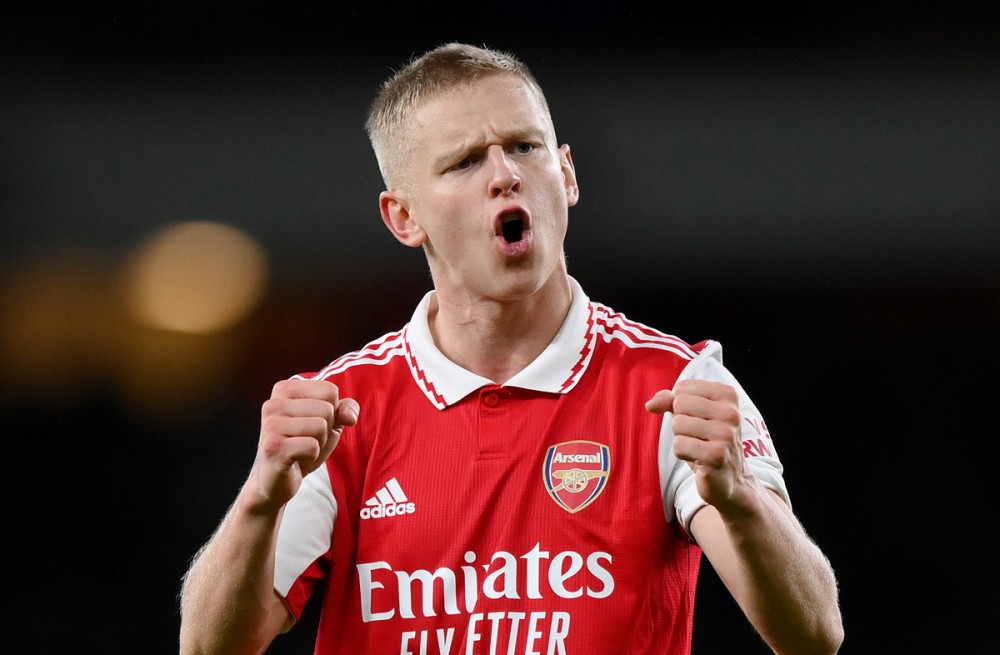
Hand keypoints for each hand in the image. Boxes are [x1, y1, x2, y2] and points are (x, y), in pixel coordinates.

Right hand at [252, 379, 358, 510]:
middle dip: (325, 429)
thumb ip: (344, 409)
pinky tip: (296, 458)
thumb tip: (350, 415)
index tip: (312, 423)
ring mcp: (271, 425)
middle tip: (306, 439)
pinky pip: (312, 446)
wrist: (277, 479)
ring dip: (318, 443)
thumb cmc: (303, 444)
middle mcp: (274, 403)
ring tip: (301, 448)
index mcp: (285, 389)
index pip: (330, 391)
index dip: (331, 411)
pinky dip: (312, 455)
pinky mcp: (273, 447)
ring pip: (321, 427)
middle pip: (327, 409)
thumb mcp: (329, 422)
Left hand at [645, 379, 754, 514]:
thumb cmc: (707, 440)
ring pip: (678, 424)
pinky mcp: (717, 455)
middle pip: (679, 404)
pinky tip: (699, 459)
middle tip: (697, 435)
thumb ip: (669, 401)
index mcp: (727, 394)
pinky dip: (682, 453)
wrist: (729, 477)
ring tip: (699, 447)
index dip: (680, 406)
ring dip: (681, 439)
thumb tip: (650, 404)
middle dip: (680, 422)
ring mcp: (726, 434)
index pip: (682, 388)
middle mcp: (731, 412)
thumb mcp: (690, 414)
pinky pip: (679, 445)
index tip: (698, 419)